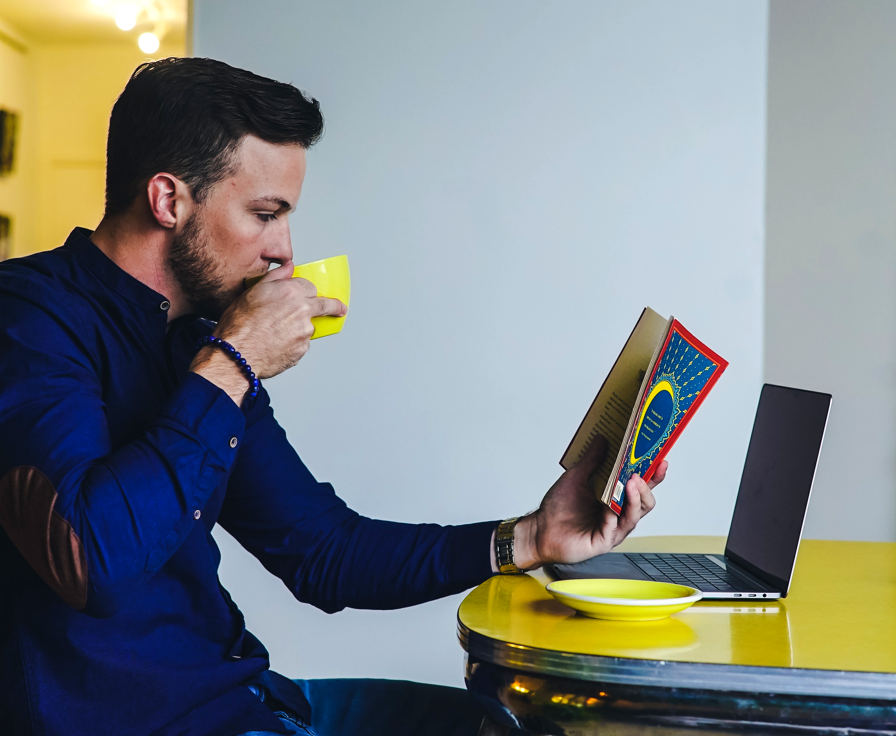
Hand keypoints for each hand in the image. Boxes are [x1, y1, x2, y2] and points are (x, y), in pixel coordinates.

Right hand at [190, 262, 346, 403]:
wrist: (237, 354)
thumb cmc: (239, 324)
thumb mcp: (253, 292)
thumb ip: (276, 277)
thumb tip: (288, 267)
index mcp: (291, 292)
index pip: (310, 287)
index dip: (306, 291)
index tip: (311, 295)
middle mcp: (303, 310)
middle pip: (324, 305)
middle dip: (334, 307)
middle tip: (340, 309)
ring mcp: (305, 332)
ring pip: (308, 327)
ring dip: (299, 329)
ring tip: (274, 333)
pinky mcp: (302, 350)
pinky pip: (300, 345)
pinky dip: (292, 344)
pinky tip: (274, 344)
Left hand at [503, 436, 667, 570]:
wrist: (540, 529)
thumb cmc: (558, 508)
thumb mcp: (576, 477)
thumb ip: (591, 460)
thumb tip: (602, 439)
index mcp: (615, 499)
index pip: (641, 487)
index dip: (654, 476)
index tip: (661, 461)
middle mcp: (618, 514)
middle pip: (644, 502)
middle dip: (646, 487)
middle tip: (639, 473)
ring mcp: (613, 529)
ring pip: (635, 515)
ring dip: (634, 498)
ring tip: (631, 482)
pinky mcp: (604, 541)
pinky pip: (615, 528)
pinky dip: (615, 515)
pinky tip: (611, 506)